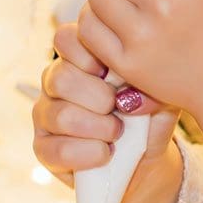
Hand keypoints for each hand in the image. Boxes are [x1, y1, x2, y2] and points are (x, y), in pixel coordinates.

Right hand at [34, 23, 185, 202]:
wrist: (146, 163)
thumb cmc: (149, 119)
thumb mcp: (159, 94)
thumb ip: (150, 81)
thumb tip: (132, 94)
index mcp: (79, 59)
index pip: (65, 39)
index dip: (89, 55)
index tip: (113, 73)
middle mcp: (55, 82)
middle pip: (60, 77)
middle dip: (99, 98)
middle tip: (121, 109)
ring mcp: (46, 115)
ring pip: (60, 115)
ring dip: (98, 128)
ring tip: (118, 134)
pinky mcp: (43, 149)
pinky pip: (58, 150)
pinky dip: (90, 154)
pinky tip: (107, 154)